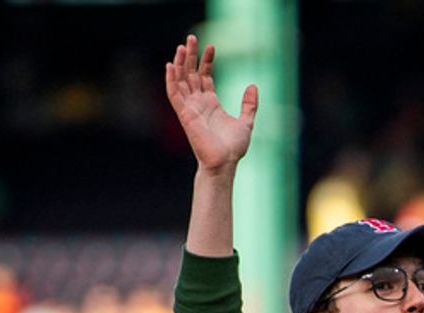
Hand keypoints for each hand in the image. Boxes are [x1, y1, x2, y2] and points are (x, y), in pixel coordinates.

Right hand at [165, 34, 257, 172]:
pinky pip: (173, 94)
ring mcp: (190, 108)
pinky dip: (171, 80)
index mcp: (211, 103)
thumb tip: (253, 85)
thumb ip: (249, 105)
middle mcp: (198, 104)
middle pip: (191, 74)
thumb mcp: (246, 122)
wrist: (225, 163)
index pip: (204, 76)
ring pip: (180, 80)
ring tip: (183, 46)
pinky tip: (171, 65)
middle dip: (191, 56)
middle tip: (192, 37)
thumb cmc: (233, 149)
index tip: (212, 47)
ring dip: (180, 63)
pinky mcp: (184, 115)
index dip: (207, 61)